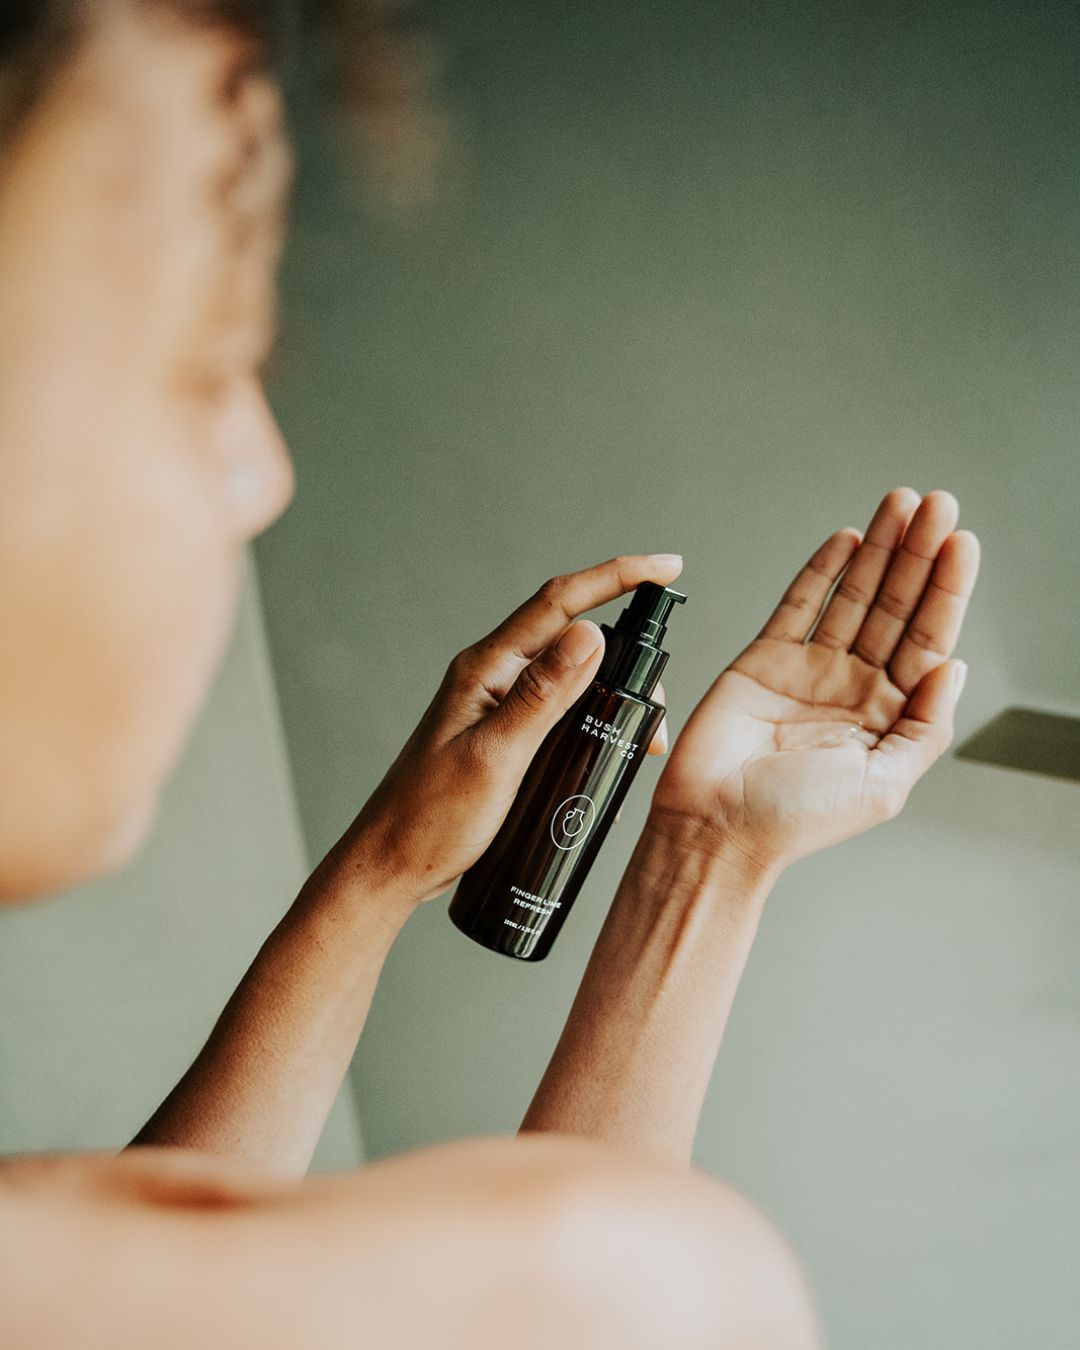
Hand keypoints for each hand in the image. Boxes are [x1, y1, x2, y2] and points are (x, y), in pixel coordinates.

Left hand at [319, 554, 682, 909]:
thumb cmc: (428, 819)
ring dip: (612, 696)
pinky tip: (605, 756)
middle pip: (575, 639)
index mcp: (486, 669)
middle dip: (627, 659)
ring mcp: (498, 706)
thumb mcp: (495, 758)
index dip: (617, 576)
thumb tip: (589, 634)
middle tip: (658, 708)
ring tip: (639, 741)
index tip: (666, 566)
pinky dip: (592, 723)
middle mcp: (493, 677)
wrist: (391, 867)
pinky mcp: (505, 735)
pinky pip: (560, 711)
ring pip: (572, 678)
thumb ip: (542, 696)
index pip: (559, 602)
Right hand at [651, 489, 978, 874]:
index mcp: (886, 716)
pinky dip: (821, 570)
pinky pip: (799, 603)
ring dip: (878, 548)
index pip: (927, 640)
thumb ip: (925, 726)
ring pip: (852, 594)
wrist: (716, 824)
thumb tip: (954, 668)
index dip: (946, 590)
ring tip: (901, 505)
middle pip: (894, 605)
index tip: (962, 543)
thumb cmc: (792, 820)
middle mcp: (853, 686)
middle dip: (916, 553)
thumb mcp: (883, 785)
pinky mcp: (765, 657)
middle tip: (936, 505)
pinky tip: (847, 540)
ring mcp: (810, 668)